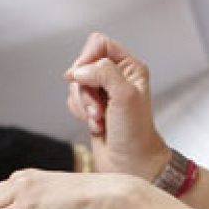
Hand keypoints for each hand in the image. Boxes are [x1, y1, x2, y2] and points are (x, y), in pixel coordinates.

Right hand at [63, 32, 168, 179]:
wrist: (131, 164)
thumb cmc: (136, 133)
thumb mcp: (125, 95)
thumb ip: (104, 72)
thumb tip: (79, 70)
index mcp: (130, 68)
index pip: (99, 44)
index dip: (87, 57)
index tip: (83, 76)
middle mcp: (117, 77)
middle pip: (84, 65)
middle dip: (85, 88)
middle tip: (99, 107)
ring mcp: (103, 93)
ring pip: (76, 84)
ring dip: (84, 104)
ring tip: (99, 119)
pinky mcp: (92, 108)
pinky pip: (73, 100)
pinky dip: (80, 113)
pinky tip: (95, 125)